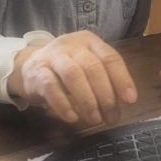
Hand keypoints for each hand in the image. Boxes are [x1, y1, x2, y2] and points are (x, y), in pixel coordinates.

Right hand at [6, 30, 137, 125]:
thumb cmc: (66, 68)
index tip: (130, 100)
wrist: (29, 66)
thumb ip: (105, 80)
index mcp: (89, 41)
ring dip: (87, 100)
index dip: (122, 79)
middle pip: (92, 67)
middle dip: (105, 94)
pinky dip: (63, 104)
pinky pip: (51, 87)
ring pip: (73, 74)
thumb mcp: (87, 67)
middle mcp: (72, 45)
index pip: (110, 57)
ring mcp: (53, 56)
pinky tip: (72, 118)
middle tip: (111, 117)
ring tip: (95, 119)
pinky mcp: (37, 72)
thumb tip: (124, 103)